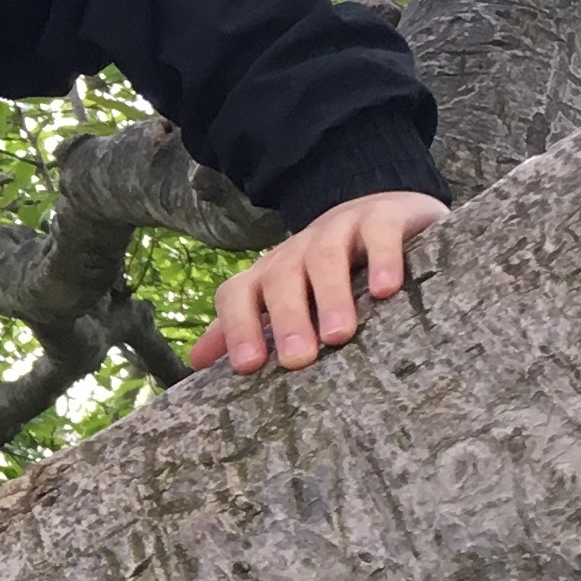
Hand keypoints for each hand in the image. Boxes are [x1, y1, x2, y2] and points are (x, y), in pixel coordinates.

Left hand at [189, 189, 449, 375]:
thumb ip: (245, 327)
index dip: (237, 326)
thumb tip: (195, 362)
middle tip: (297, 359)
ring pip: (325, 257)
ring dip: (329, 296)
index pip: (238, 293)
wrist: (383, 213)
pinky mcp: (384, 217)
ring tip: (339, 335)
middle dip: (285, 318)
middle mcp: (299, 248)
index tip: (248, 366)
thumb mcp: (287, 298)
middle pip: (281, 278)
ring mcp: (341, 228)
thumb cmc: (328, 272)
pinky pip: (379, 234)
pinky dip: (382, 259)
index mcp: (270, 272)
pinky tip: (386, 290)